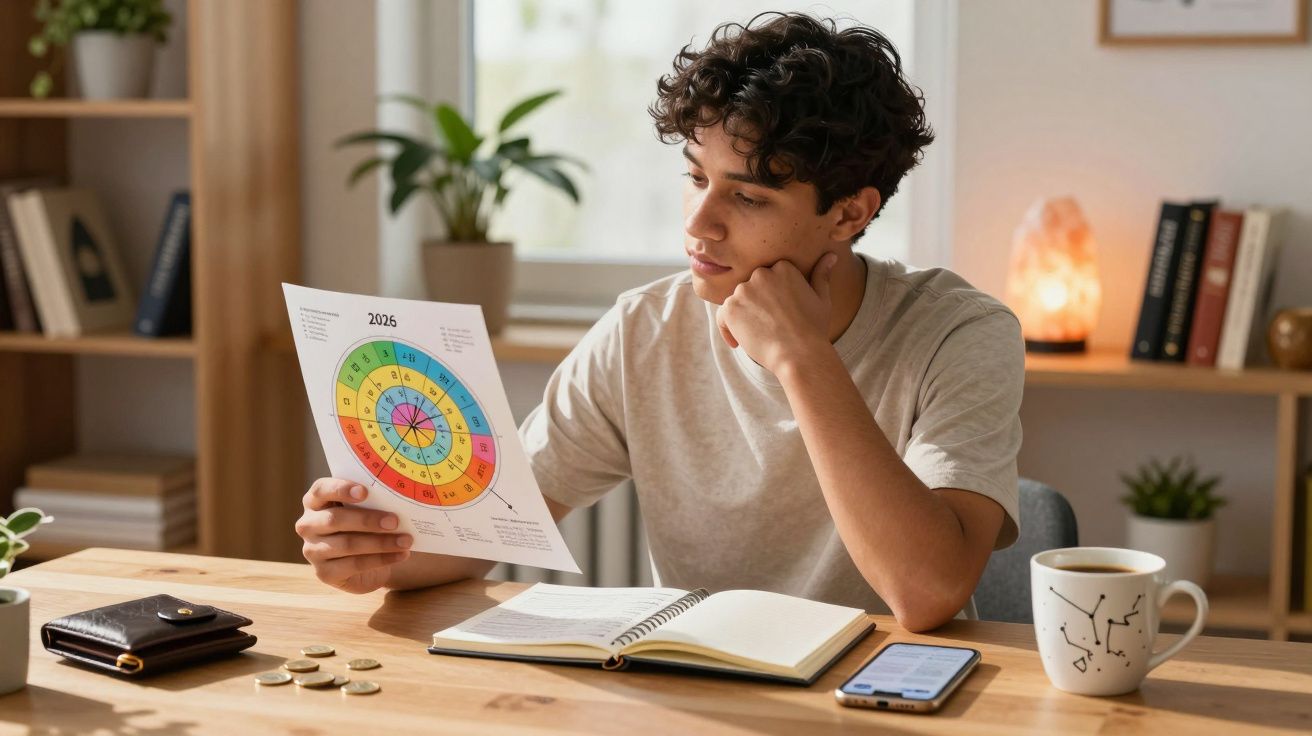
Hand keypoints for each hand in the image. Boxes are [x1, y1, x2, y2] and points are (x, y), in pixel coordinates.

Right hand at [295, 478, 412, 593]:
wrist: (366, 562)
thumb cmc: (365, 526)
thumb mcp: (365, 510)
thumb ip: (371, 502)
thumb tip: (397, 499)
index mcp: (315, 501)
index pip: (321, 490)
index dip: (341, 489)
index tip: (365, 491)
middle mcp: (308, 525)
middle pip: (334, 520)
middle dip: (367, 520)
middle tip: (395, 521)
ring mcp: (312, 551)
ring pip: (346, 544)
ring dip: (380, 542)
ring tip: (406, 540)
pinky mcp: (324, 573)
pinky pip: (354, 565)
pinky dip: (381, 559)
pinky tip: (400, 555)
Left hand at [716, 252, 837, 373]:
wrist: (800, 354)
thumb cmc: (814, 329)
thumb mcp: (822, 299)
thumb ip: (821, 275)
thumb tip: (831, 256)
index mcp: (783, 267)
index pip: (769, 279)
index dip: (773, 298)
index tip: (778, 313)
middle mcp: (761, 274)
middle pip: (752, 289)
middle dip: (757, 305)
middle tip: (769, 326)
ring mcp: (744, 290)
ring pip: (737, 301)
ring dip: (743, 316)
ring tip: (758, 335)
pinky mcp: (730, 308)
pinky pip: (722, 316)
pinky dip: (727, 329)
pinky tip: (739, 343)